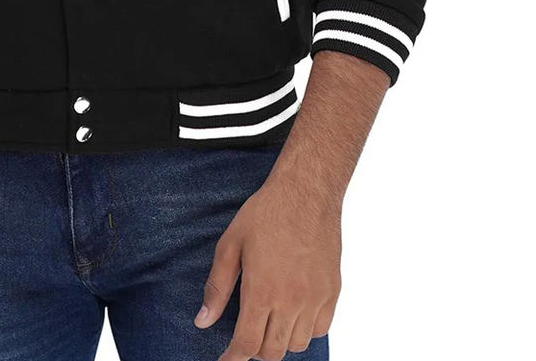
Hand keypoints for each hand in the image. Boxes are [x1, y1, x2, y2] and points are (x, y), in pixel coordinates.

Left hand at [196, 175, 341, 360]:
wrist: (306, 192)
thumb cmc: (266, 213)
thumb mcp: (230, 244)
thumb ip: (217, 286)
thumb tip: (202, 320)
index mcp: (262, 291)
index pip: (247, 345)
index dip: (233, 358)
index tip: (226, 359)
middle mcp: (291, 301)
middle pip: (272, 352)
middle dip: (254, 351)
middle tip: (245, 336)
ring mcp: (315, 298)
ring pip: (296, 344)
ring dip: (279, 341)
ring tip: (268, 322)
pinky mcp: (332, 291)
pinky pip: (320, 329)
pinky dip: (305, 330)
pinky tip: (293, 313)